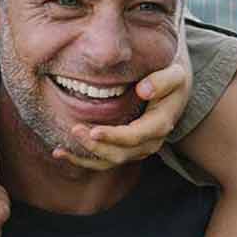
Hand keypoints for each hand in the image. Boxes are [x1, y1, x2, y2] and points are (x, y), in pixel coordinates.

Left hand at [54, 40, 192, 170]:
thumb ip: (162, 81)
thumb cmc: (172, 80)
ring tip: (61, 150)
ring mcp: (138, 149)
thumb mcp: (175, 75)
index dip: (114, 136)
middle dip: (96, 146)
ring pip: (110, 161)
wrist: (175, 91)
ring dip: (85, 157)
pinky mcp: (126, 148)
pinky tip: (60, 153)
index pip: (135, 136)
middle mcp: (150, 142)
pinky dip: (83, 159)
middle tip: (74, 130)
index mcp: (160, 125)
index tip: (93, 131)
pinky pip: (104, 160)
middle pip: (120, 153)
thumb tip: (143, 90)